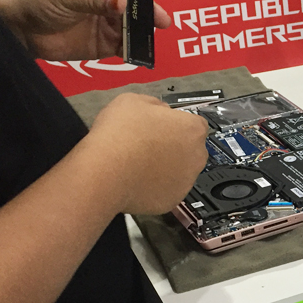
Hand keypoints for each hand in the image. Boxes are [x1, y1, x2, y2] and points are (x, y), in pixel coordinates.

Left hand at [0, 0, 194, 61]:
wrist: (23, 31)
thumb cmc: (43, 0)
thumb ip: (98, 0)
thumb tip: (124, 4)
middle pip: (143, 3)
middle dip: (154, 12)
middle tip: (161, 22)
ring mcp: (110, 22)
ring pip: (137, 27)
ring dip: (144, 33)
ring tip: (146, 40)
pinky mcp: (106, 44)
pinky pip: (127, 47)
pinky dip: (135, 51)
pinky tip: (138, 54)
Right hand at [86, 94, 208, 214]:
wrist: (105, 172)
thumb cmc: (119, 135)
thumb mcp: (133, 101)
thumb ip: (155, 105)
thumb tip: (160, 111)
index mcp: (192, 129)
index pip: (193, 124)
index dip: (174, 124)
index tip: (159, 127)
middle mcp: (197, 156)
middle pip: (189, 149)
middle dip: (173, 147)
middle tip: (147, 145)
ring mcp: (187, 181)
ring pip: (179, 171)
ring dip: (166, 167)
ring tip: (139, 163)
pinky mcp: (173, 201)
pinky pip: (166, 190)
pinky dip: (155, 186)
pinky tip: (137, 179)